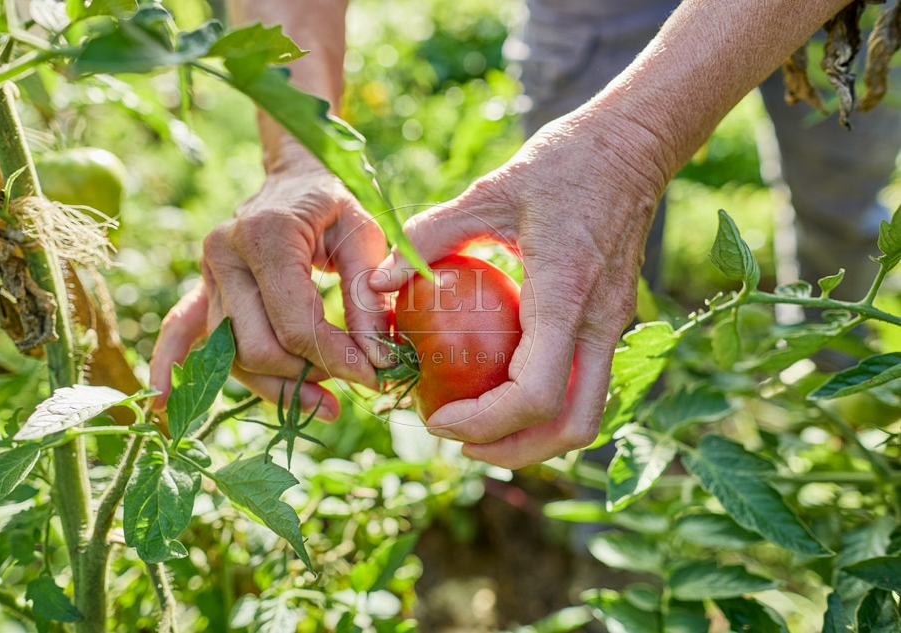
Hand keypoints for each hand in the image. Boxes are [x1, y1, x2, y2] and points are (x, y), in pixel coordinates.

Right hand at [150, 142, 389, 418]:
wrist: (296, 178)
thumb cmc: (335, 204)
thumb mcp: (364, 236)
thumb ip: (368, 296)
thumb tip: (376, 360)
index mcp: (268, 235)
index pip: (296, 323)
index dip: (336, 358)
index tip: (373, 376)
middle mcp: (225, 253)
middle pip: (258, 346)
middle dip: (307, 375)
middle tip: (351, 381)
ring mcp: (207, 272)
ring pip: (232, 355)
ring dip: (278, 384)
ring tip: (323, 396)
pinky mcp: (202, 287)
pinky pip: (182, 333)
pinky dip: (173, 369)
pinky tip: (165, 407)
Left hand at [370, 109, 667, 467]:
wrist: (634, 145)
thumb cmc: (563, 163)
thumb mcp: (491, 190)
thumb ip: (431, 234)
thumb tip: (376, 282)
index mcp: (567, 296)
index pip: (536, 395)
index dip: (485, 424)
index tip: (438, 420)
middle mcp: (600, 323)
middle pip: (573, 427)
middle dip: (515, 451)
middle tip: (460, 443)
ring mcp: (613, 326)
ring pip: (586, 415)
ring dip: (535, 436)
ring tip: (480, 427)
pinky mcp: (612, 321)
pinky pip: (585, 385)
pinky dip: (546, 405)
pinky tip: (503, 385)